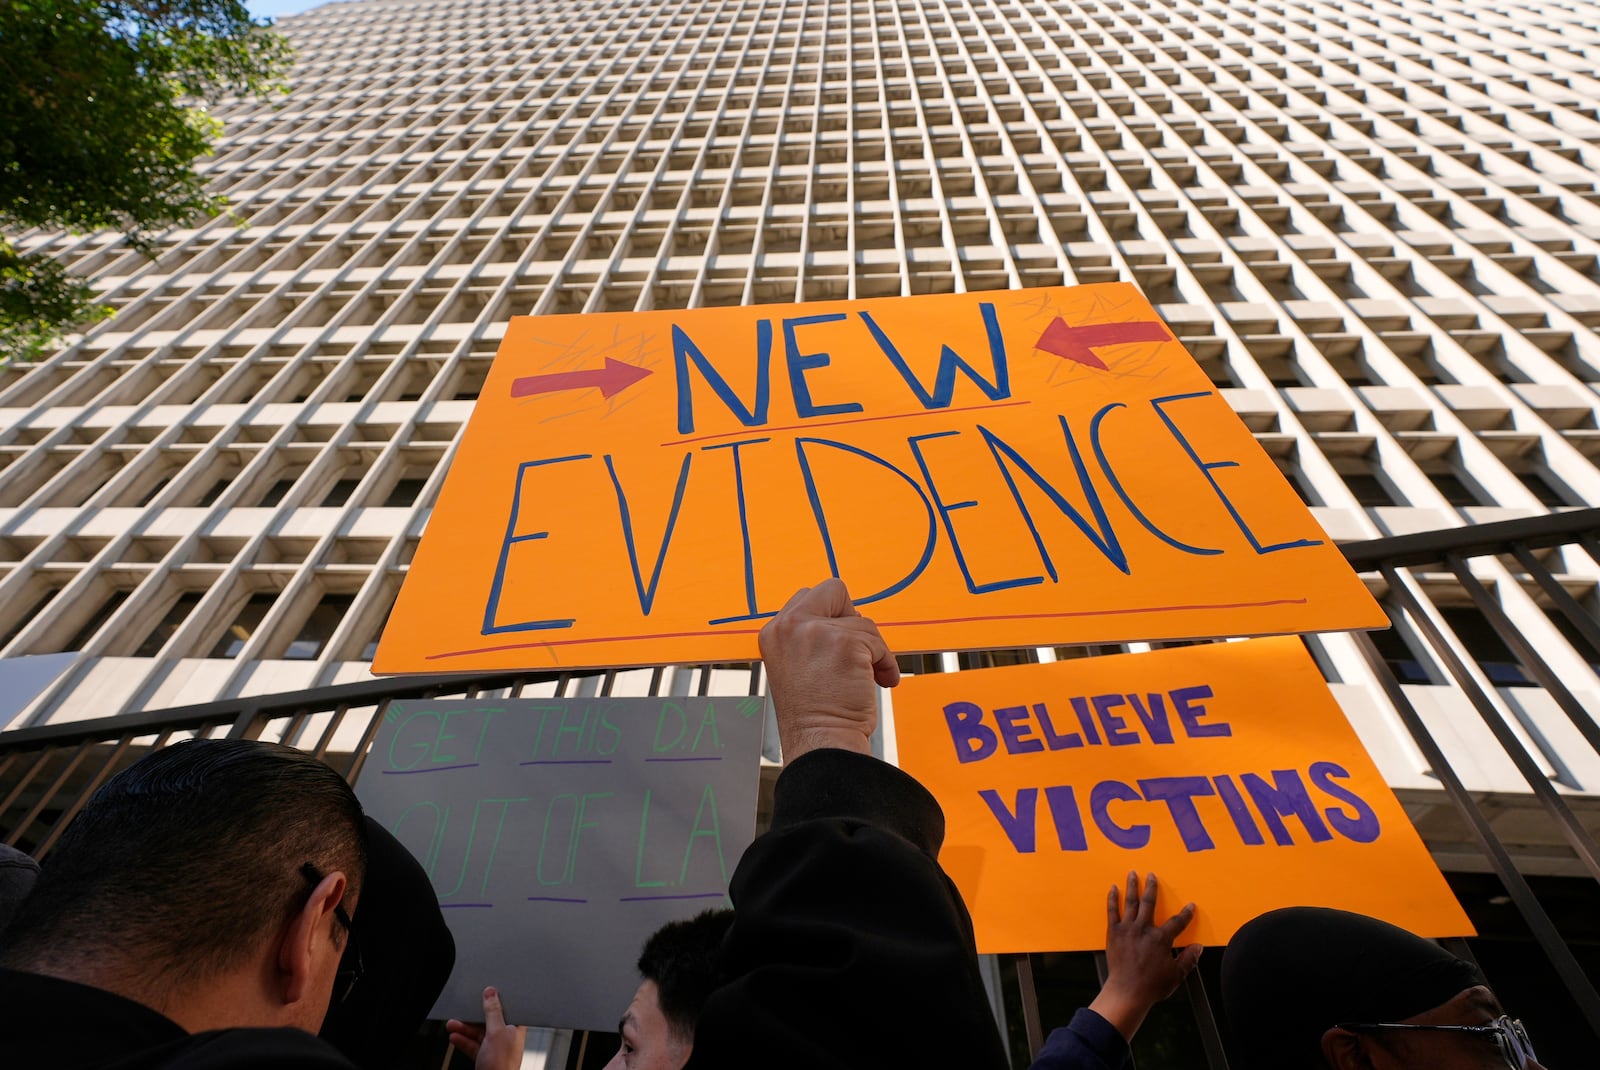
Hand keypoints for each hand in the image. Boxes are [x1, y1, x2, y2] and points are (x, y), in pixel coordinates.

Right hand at [446, 987, 525, 1069]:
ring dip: (465, 1029)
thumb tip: (491, 994)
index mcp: (516, 1029)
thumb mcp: (496, 1032)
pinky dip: (464, 1041)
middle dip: (473, 1016)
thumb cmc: (502, 1065)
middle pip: (489, 1021)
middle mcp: (507, 1038)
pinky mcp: (486, 1058)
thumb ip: (493, 1012)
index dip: (495, 1001)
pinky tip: (455, 1037)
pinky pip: (473, 1045)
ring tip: (452, 1024)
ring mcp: (496, 1049)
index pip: (506, 1009)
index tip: (484, 995)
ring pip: (479, 1033)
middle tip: (462, 1011)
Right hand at [759, 579, 899, 760]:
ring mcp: (817, 632)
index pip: (807, 597)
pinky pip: (879, 643)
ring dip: (872, 651)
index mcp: (774, 632)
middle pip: (833, 590)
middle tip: (855, 649)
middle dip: (852, 618)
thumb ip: (811, 637)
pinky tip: (879, 682)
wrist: (821, 742)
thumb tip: (850, 617)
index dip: (830, 619)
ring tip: (865, 679)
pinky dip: (885, 664)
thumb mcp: (796, 664)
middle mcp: (790, 626)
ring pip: (863, 622)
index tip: (837, 647)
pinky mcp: (845, 643)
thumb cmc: (814, 715)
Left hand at [1088, 872, 1201, 1041]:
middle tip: (1152, 875)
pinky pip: (1112, 912)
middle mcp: (1144, 929)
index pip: (1177, 922)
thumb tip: (1199, 948)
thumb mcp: (1176, 974)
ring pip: (1131, 903)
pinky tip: (1113, 889)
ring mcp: (1127, 929)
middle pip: (1149, 903)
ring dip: (1132, 887)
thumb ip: (1188, 959)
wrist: (1127, 992)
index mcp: (1160, 939)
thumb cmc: (1152, 985)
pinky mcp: (1113, 933)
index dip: (1185, 914)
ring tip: (1132, 874)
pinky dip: (1113, 899)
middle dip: (1152, 888)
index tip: (1190, 906)